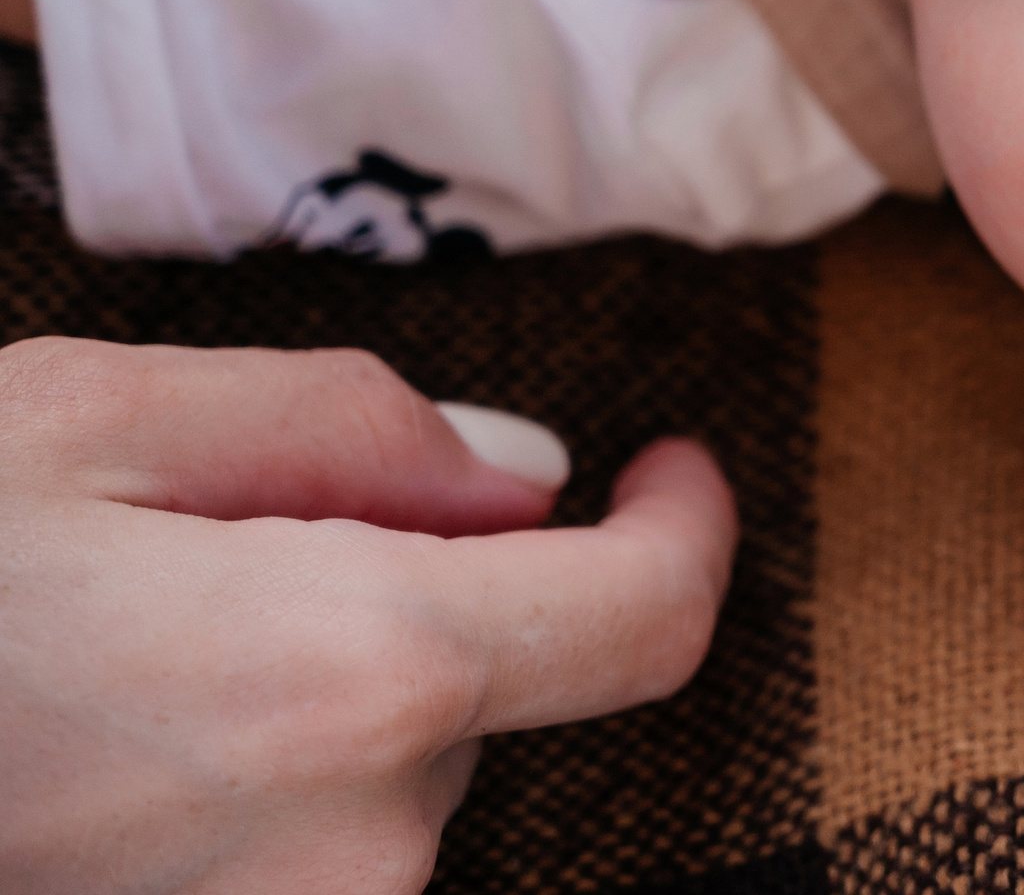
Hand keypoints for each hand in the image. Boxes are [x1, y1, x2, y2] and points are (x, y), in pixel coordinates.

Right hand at [0, 338, 736, 894]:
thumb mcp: (91, 421)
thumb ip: (348, 429)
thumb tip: (521, 476)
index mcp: (358, 677)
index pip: (645, 622)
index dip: (682, 531)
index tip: (666, 470)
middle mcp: (357, 854)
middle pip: (489, 685)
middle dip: (412, 586)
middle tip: (214, 536)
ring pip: (391, 774)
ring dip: (319, 687)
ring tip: (113, 651)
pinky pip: (310, 848)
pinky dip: (263, 771)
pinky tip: (111, 735)